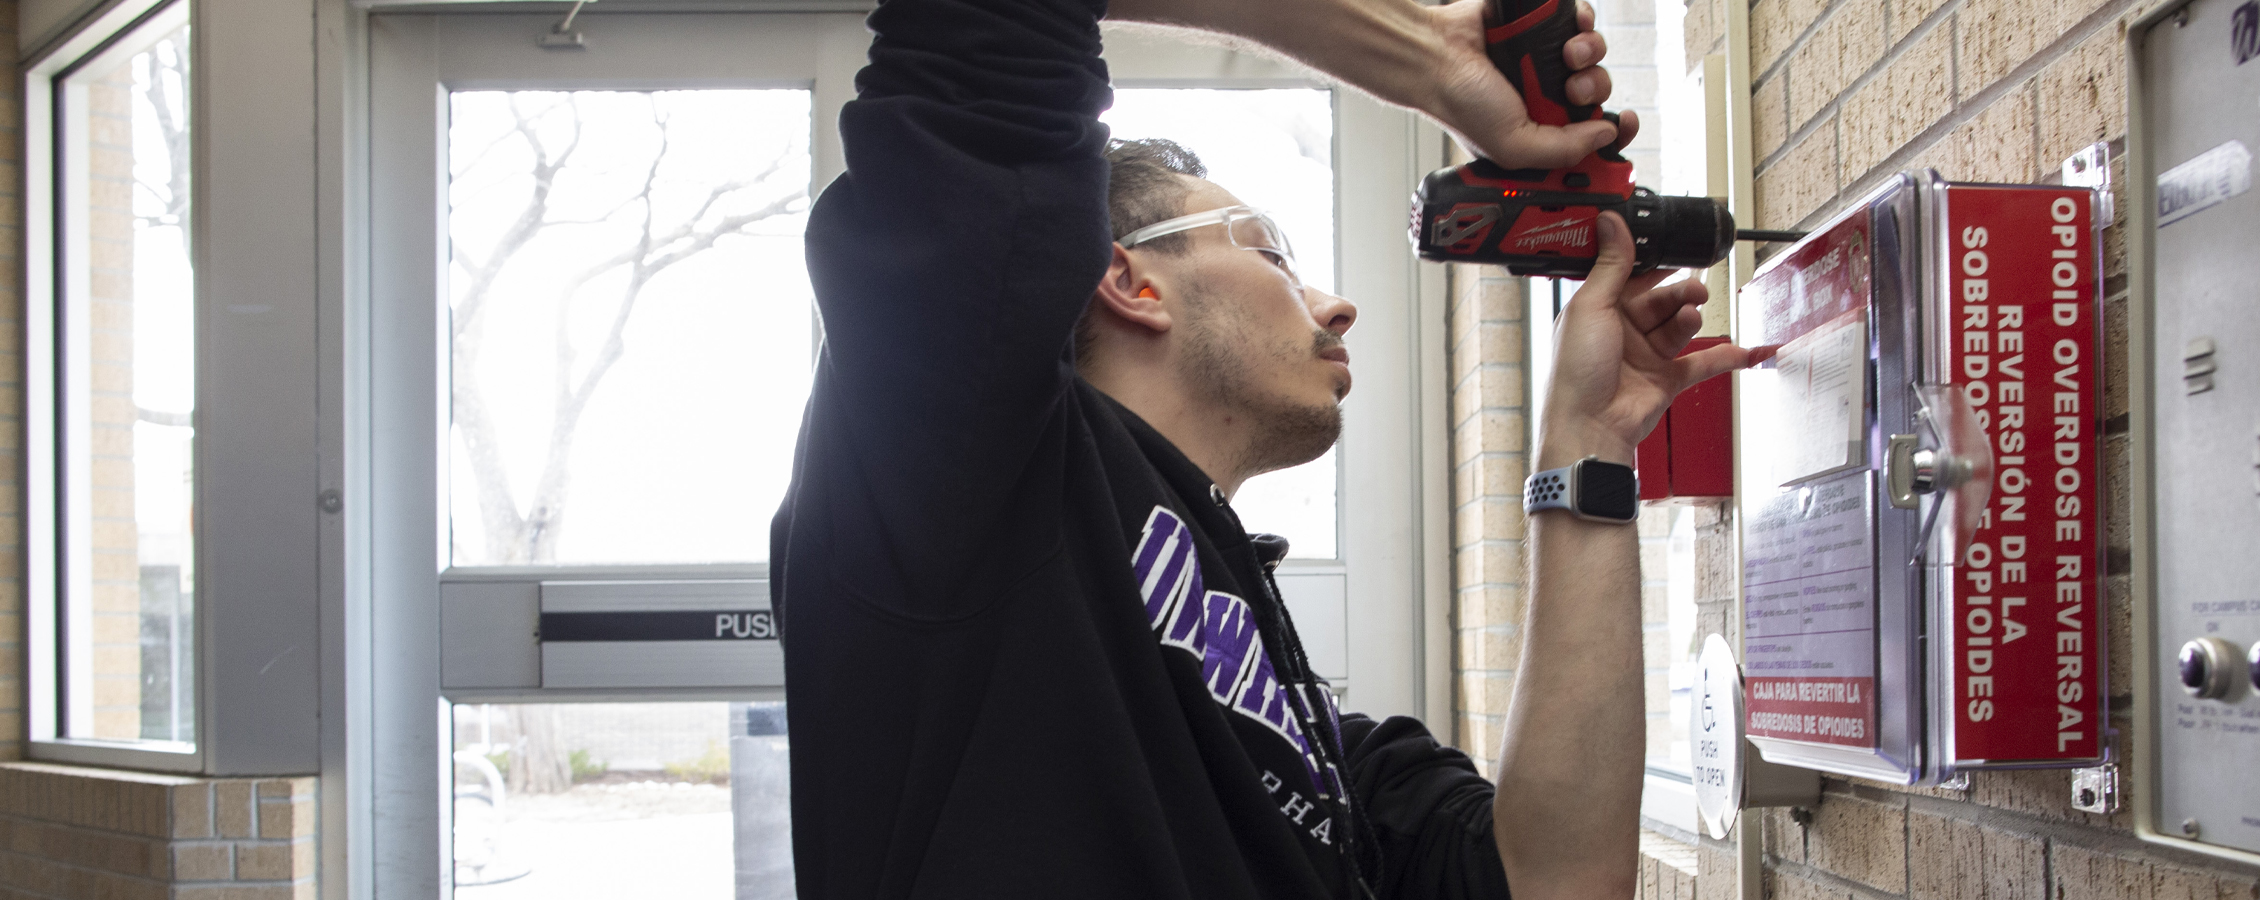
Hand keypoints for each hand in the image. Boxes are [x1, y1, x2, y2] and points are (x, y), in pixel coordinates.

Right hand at [1422, 0, 1637, 169]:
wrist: (1436, 54)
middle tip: (1573, 91)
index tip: (1625, 123)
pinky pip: (1581, 23)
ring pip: (1594, 59)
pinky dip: (1583, 23)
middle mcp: (1545, 100)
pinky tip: (1570, 30)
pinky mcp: (1542, 30)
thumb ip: (1563, 150)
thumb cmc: (1459, 103)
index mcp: (1540, 135)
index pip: (1590, 140)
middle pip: (1598, 95)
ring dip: (1589, 56)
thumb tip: (1606, 134)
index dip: (1615, 133)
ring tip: (1566, 56)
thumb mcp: (1514, 147)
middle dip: (1595, 90)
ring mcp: (1544, 64)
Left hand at [1537, 212, 1766, 466]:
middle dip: (1679, 292)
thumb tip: (1611, 222)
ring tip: (1691, 316)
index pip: (1632, 276)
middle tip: (1692, 289)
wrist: (1590, 427)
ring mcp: (1647, 356)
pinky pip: (1703, 362)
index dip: (1654, 264)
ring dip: (1690, 318)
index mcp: (1599, 310)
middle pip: (1662, 299)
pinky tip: (1748, 349)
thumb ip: (1611, 265)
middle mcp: (1623, 331)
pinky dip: (1727, 356)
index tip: (1675, 249)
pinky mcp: (1668, 379)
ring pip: (1680, 325)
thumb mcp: (1591, 307)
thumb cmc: (1576, 372)